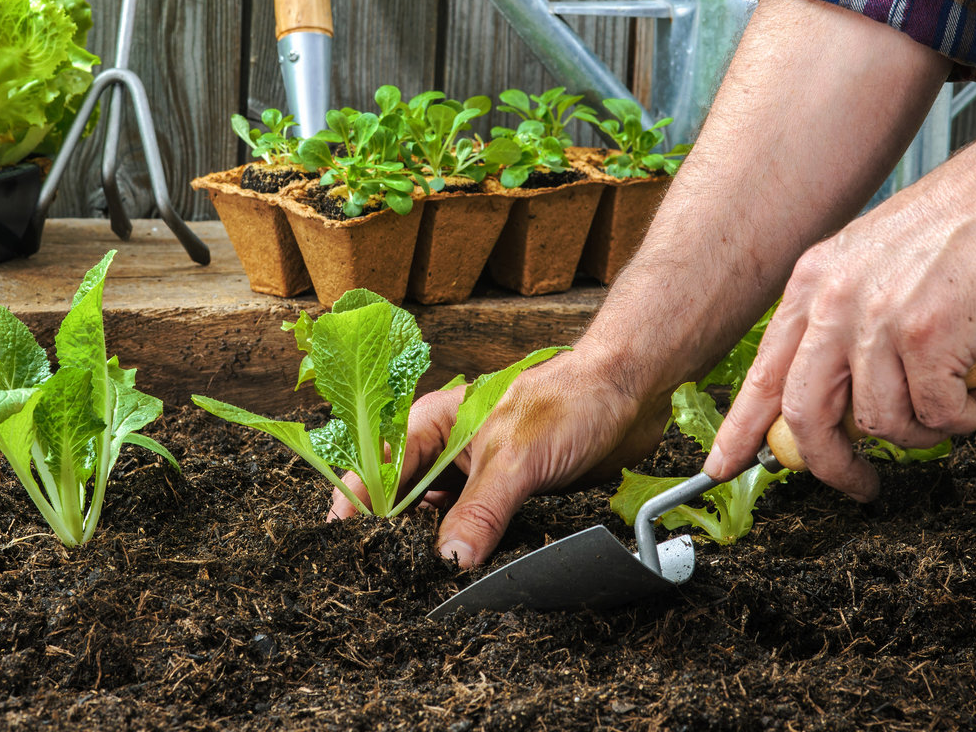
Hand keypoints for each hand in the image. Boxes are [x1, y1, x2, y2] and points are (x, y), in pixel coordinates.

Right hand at [328, 348, 669, 568]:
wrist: (629, 393)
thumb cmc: (569, 399)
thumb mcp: (515, 458)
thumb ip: (480, 511)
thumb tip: (449, 561)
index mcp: (432, 424)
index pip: (377, 470)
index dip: (357, 508)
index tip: (346, 546)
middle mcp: (446, 450)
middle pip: (401, 500)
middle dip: (393, 536)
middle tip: (388, 576)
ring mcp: (475, 474)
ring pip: (437, 519)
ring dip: (432, 547)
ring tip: (422, 582)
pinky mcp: (506, 495)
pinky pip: (474, 529)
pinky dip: (468, 551)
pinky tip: (466, 574)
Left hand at [704, 171, 975, 498]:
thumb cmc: (962, 225)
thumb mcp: (871, 263)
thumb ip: (844, 319)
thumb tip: (841, 391)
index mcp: (812, 283)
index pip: (762, 373)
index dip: (741, 429)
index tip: (723, 465)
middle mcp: (833, 302)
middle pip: (804, 414)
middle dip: (829, 464)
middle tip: (858, 483)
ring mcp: (876, 320)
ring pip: (880, 423)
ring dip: (923, 434)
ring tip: (954, 406)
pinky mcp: (926, 337)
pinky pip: (937, 416)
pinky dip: (965, 418)